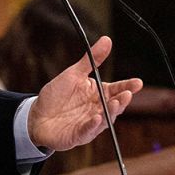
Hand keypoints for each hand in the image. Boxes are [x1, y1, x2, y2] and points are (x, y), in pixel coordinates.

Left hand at [27, 36, 142, 151]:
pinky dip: (93, 125)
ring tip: (115, 103)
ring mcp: (89, 124)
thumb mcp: (74, 74)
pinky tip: (97, 118)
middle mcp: (97, 110)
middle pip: (114, 106)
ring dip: (111, 112)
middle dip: (122, 100)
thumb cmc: (57, 95)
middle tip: (127, 94)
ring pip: (105, 120)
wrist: (36, 115)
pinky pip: (87, 131)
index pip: (116, 90)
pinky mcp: (78, 135)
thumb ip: (92, 59)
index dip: (127, 87)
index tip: (138, 82)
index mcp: (98, 95)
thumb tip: (107, 39)